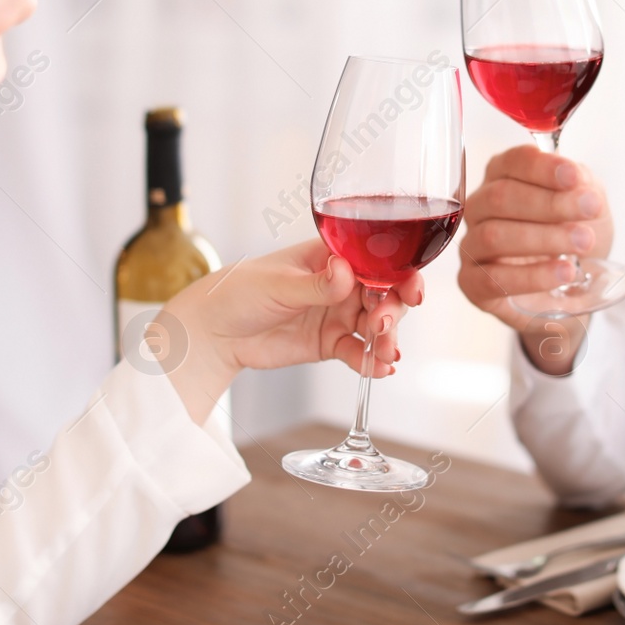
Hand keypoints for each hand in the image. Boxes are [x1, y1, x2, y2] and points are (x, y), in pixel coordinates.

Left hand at [157, 238, 421, 422]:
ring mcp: (337, 314)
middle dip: (393, 310)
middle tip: (383, 325)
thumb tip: (346, 273)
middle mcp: (341, 283)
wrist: (214, 333)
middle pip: (384, 293)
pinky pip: (358, 352)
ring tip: (385, 352)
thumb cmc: (239, 291)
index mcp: (332, 255)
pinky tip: (381, 369)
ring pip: (376, 324)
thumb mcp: (277, 284)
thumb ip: (316, 284)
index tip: (411, 289)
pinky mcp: (330, 344)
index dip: (399, 272)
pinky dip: (372, 361)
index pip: (376, 259)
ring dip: (386, 338)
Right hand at [456, 144, 613, 374]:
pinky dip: (533, 276)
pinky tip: (564, 272)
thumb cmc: (574, 237)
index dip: (542, 168)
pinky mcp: (473, 284)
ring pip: (493, 236)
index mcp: (503, 177)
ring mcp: (472, 246)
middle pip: (500, 197)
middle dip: (550, 203)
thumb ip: (583, 185)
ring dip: (544, 238)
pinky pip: (492, 279)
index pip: (512, 162)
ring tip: (583, 242)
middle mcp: (480, 208)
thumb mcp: (589, 204)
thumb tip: (576, 179)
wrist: (576, 286)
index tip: (574, 177)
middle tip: (590, 210)